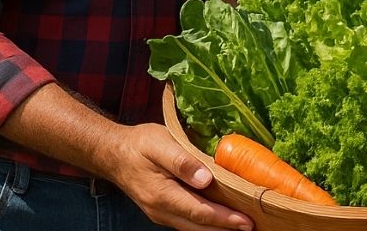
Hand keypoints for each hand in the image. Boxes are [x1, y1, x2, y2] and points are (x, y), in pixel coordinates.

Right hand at [101, 123, 253, 230]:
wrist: (113, 154)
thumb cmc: (138, 145)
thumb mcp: (160, 144)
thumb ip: (182, 162)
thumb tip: (206, 180)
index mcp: (162, 195)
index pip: (200, 212)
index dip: (225, 219)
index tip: (247, 221)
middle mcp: (161, 211)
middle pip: (199, 227)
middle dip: (226, 228)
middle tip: (253, 226)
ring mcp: (161, 213)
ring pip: (193, 228)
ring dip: (217, 228)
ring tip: (242, 224)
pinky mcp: (162, 211)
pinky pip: (187, 222)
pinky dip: (206, 223)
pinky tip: (220, 217)